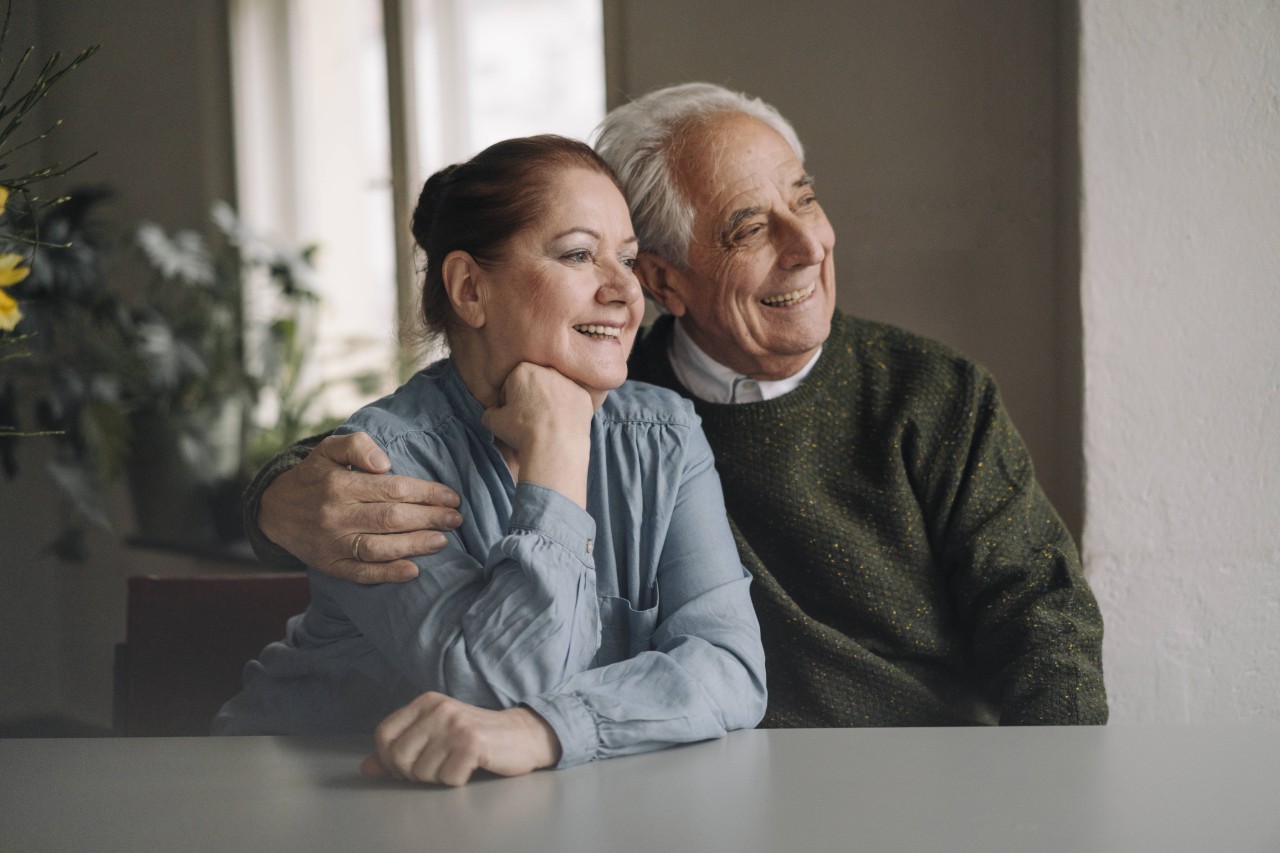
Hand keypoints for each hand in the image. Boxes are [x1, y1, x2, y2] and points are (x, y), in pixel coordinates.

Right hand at [257, 432, 462, 583]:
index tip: (451, 496)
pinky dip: (389, 574)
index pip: (393, 488)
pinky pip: (362, 573)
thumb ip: (357, 446)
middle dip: (430, 518)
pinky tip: (413, 571)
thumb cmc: (313, 477)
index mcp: (339, 485)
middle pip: (393, 518)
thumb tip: (385, 462)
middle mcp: (336, 516)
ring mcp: (333, 544)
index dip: (427, 493)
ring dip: (416, 545)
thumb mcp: (328, 450)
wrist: (274, 510)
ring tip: (443, 541)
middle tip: (456, 519)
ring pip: (381, 547)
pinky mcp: (331, 566)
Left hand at [360, 692, 561, 786]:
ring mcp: (455, 726)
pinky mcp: (472, 744)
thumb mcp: (434, 735)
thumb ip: (401, 748)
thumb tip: (366, 767)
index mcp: (425, 702)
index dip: (388, 759)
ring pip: (421, 772)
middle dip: (412, 774)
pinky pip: (447, 779)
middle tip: (433, 770)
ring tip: (455, 765)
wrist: (521, 734)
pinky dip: (457, 781)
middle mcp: (439, 709)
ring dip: (437, 778)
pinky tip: (470, 768)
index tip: (406, 766)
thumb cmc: (475, 737)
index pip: (383, 734)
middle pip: (397, 757)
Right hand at [481, 363, 593, 506]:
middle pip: (535, 385)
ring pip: (555, 392)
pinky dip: (568, 412)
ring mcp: (569, 382)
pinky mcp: (584, 397)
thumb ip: (490, 413)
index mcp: (523, 370)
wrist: (555, 445)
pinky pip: (572, 403)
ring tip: (547, 426)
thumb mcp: (494, 422)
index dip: (509, 402)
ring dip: (551, 404)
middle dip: (531, 399)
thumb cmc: (522, 431)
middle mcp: (548, 371)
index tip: (511, 416)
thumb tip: (492, 413)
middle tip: (529, 421)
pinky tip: (562, 427)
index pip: (511, 385)